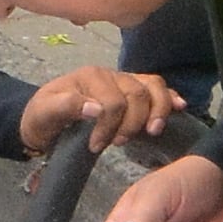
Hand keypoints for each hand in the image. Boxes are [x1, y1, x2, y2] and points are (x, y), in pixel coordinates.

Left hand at [18, 66, 175, 154]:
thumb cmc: (42, 117)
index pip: (113, 101)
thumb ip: (65, 107)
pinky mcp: (132, 89)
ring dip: (157, 110)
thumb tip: (95, 108)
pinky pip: (157, 86)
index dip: (109, 126)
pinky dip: (169, 96)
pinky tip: (180, 107)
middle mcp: (109, 75)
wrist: (42, 118)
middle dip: (131, 123)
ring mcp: (123, 80)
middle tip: (116, 144)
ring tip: (151, 132)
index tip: (96, 147)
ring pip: (152, 86)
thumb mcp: (43, 114)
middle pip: (137, 93)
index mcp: (89, 77)